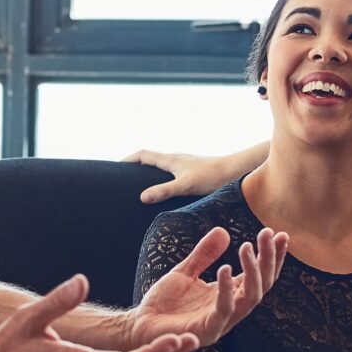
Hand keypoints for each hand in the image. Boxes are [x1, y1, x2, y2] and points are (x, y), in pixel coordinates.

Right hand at [127, 148, 250, 204]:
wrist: (236, 170)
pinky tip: (168, 192)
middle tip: (124, 179)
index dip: (128, 160)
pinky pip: (173, 172)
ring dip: (150, 172)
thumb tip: (141, 197)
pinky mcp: (195, 171)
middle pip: (151, 159)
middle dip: (136, 166)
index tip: (114, 167)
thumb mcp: (185, 186)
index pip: (143, 155)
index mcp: (170, 160)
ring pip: (163, 166)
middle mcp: (177, 159)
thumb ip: (163, 191)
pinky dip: (164, 178)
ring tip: (143, 187)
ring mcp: (186, 164)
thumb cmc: (212, 177)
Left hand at [127, 224, 289, 350]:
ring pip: (250, 298)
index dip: (272, 256)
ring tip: (247, 246)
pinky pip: (224, 310)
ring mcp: (221, 321)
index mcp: (229, 294)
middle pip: (262, 285)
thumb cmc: (163, 303)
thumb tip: (223, 231)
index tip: (280, 234)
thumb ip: (203, 254)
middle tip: (269, 234)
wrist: (139, 325)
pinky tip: (224, 268)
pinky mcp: (207, 331)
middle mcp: (231, 308)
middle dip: (268, 259)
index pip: (260, 275)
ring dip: (253, 272)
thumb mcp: (184, 272)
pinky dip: (226, 290)